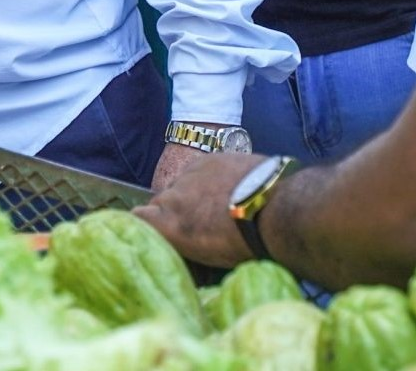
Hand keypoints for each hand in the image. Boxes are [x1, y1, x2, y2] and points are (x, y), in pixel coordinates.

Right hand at [134, 149, 267, 269]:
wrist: (277, 210)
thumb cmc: (246, 246)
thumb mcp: (208, 257)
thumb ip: (186, 244)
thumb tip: (187, 247)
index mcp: (168, 225)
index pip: (138, 218)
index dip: (148, 224)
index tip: (162, 232)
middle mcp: (171, 196)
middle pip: (162, 201)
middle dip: (176, 211)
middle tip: (201, 223)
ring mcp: (190, 173)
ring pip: (183, 184)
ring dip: (194, 193)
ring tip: (219, 204)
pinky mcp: (210, 157)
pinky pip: (202, 170)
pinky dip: (211, 178)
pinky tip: (231, 188)